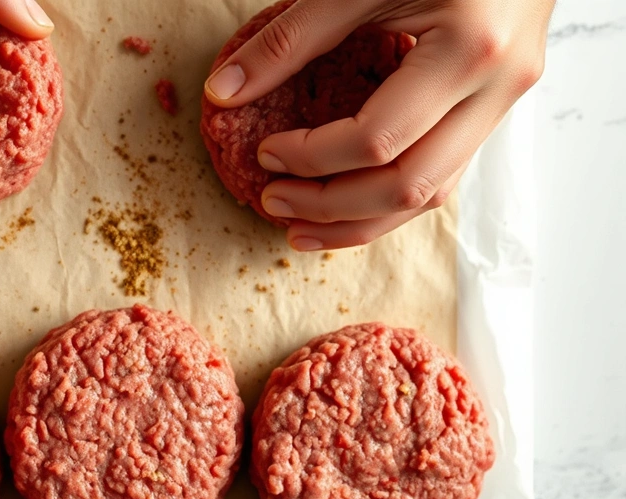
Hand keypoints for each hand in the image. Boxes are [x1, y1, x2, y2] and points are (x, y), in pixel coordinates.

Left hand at [204, 0, 553, 250]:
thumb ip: (289, 40)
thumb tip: (223, 91)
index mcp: (468, 51)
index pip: (377, 139)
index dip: (311, 157)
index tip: (265, 154)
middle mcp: (497, 87)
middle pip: (411, 187)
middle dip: (332, 209)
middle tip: (274, 204)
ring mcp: (504, 102)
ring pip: (433, 195)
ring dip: (362, 221)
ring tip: (301, 228)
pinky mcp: (493, 107)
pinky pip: (441, 172)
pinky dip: (388, 197)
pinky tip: (345, 205)